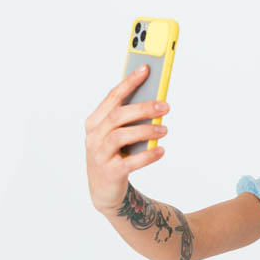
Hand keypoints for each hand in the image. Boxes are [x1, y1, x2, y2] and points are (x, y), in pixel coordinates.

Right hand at [84, 64, 169, 213]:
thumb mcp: (116, 134)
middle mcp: (94, 136)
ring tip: (164, 130)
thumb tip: (155, 100)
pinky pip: (130, 162)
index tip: (146, 69)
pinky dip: (147, 155)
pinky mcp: (110, 172)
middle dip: (143, 108)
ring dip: (146, 130)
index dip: (129, 82)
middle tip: (165, 106)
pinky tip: (161, 151)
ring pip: (121, 136)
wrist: (103, 190)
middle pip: (118, 115)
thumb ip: (128, 118)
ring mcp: (100, 155)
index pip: (112, 97)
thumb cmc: (113, 154)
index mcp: (95, 122)